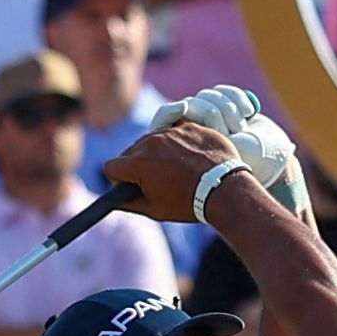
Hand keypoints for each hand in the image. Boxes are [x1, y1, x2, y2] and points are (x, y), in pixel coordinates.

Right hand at [120, 113, 246, 223]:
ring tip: (179, 169)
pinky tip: (190, 156)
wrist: (225, 189)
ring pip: (154, 140)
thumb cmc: (188, 202)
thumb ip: (129, 202)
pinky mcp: (190, 125)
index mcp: (137, 163)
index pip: (111, 167)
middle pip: (131, 151)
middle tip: (159, 179)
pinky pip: (175, 131)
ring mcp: (171, 131)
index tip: (132, 184)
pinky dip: (179, 142)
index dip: (119, 179)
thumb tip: (115, 199)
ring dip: (159, 151)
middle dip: (139, 164)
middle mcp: (150, 142)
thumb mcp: (155, 209)